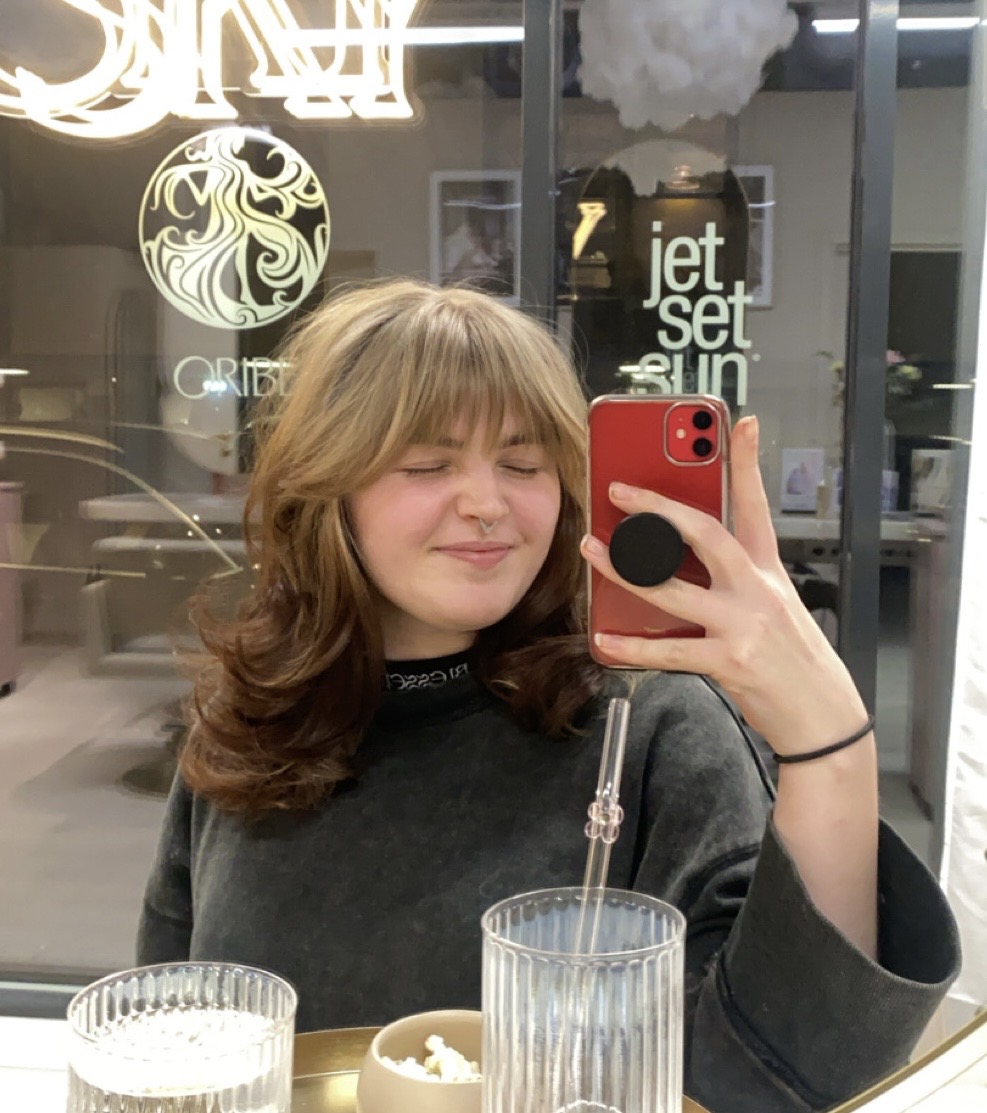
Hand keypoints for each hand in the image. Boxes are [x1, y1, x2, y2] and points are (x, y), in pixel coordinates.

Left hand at [580, 415, 868, 757]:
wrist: (824, 717)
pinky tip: (605, 639)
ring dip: (626, 569)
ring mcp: (745, 625)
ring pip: (674, 589)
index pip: (755, 506)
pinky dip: (633, 646)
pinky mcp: (732, 663)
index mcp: (768, 571)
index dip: (747, 463)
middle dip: (658, 508)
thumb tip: (680, 557)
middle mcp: (758, 590)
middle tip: (619, 490)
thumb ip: (735, 578)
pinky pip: (670, 650)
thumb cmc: (792, 659)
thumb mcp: (775, 606)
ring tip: (593, 552)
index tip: (738, 423)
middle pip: (706, 534)